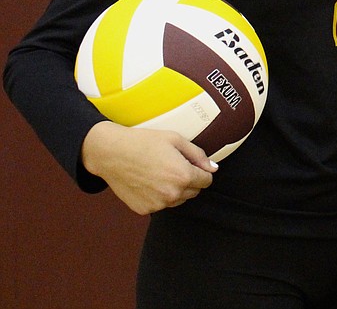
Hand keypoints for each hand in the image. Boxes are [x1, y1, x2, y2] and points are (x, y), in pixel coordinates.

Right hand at [81, 121, 215, 214]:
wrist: (111, 153)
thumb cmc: (144, 142)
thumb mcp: (176, 140)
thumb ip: (198, 155)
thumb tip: (213, 168)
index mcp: (183, 176)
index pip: (206, 181)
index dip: (202, 171)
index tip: (192, 164)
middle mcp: (172, 194)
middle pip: (194, 192)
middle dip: (190, 180)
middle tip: (174, 166)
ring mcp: (158, 204)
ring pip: (179, 200)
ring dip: (176, 190)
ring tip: (160, 173)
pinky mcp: (144, 210)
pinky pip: (161, 205)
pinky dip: (159, 196)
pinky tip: (149, 182)